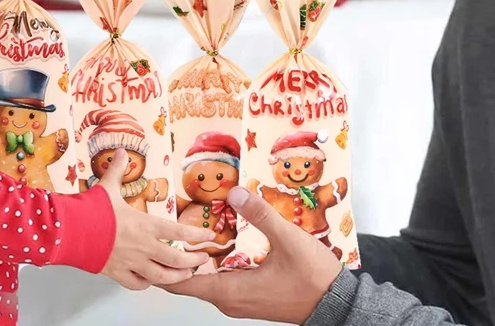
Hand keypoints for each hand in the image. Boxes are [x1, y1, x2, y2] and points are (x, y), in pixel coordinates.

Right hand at [98, 149, 209, 289]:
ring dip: (177, 277)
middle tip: (202, 259)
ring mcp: (131, 262)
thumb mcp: (107, 187)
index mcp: (145, 224)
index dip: (197, 235)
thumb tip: (122, 152)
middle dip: (193, 261)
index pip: (179, 231)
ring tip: (186, 275)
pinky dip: (147, 283)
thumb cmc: (90, 211)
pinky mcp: (117, 274)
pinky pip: (138, 283)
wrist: (70, 233)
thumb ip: (118, 170)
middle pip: (176, 259)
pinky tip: (151, 279)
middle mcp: (142, 246)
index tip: (209, 237)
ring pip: (161, 276)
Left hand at [162, 186, 342, 322]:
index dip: (166, 264)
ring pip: (206, 280)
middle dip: (179, 255)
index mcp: (230, 291)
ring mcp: (240, 299)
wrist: (335, 303)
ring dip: (197, 258)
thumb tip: (236, 191)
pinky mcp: (250, 296)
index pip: (182, 283)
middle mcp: (230, 300)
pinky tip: (219, 242)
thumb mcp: (287, 239)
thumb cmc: (312, 278)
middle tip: (171, 227)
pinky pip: (221, 280)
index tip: (158, 242)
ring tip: (189, 230)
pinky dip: (213, 262)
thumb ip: (260, 214)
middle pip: (190, 280)